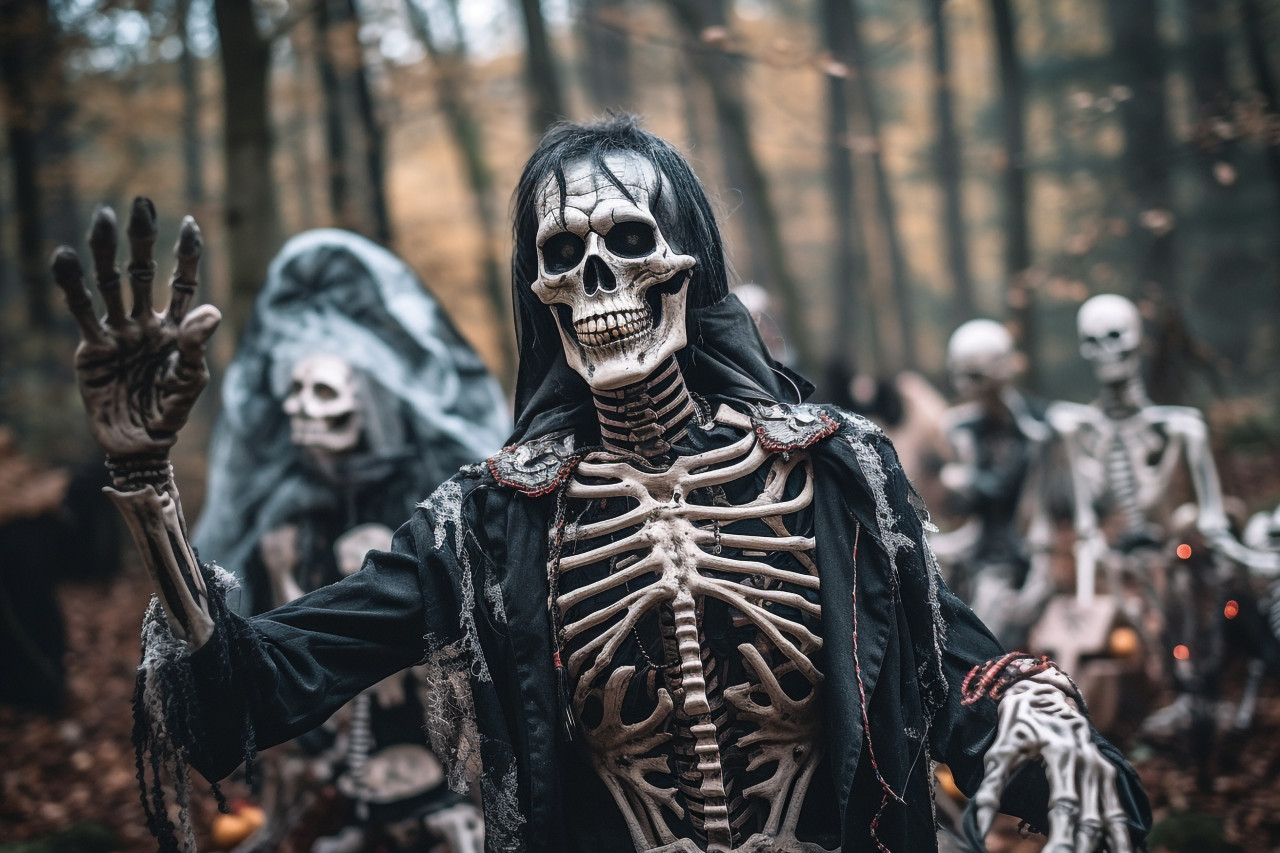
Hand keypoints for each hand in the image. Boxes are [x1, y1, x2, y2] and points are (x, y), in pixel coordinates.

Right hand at [52, 197, 218, 462]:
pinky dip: (74, 286)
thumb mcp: (191, 379)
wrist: (140, 443)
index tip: (190, 224)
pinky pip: (83, 312)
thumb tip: (213, 312)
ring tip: (102, 219)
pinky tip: (66, 257)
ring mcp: (118, 332)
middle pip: (142, 273)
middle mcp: (144, 322)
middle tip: (141, 204)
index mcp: (175, 328)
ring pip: (111, 284)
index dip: (186, 254)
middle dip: (142, 240)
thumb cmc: (171, 410)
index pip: (182, 283)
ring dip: (106, 252)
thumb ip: (198, 345)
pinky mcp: (93, 348)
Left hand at [972, 681, 1130, 852]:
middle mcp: (1087, 762)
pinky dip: (1121, 837)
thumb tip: (979, 830)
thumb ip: (990, 791)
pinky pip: (1119, 811)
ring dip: (1108, 848)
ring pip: (1111, 819)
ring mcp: (1101, 768)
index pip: (1064, 808)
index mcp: (1060, 755)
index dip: (1061, 840)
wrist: (1042, 692)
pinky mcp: (1108, 773)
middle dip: (1080, 849)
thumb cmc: (1015, 725)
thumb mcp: (998, 752)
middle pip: (1090, 819)